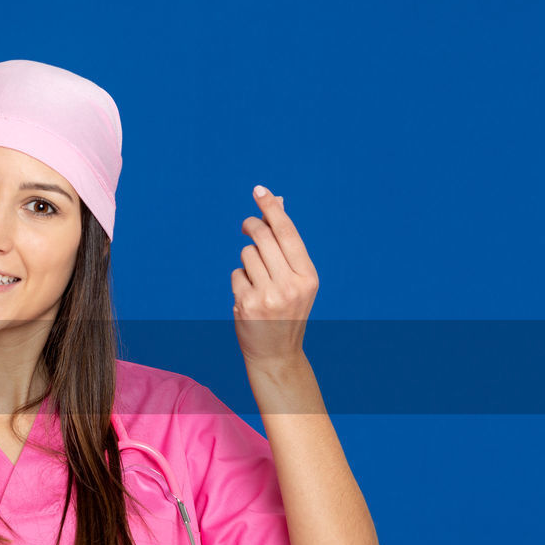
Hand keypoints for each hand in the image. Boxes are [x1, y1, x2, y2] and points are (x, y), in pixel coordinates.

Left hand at [231, 185, 318, 366]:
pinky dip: (240, 280)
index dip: (272, 209)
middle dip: (252, 225)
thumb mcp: (295, 278)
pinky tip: (248, 297)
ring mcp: (268, 296)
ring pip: (247, 254)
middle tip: (247, 225)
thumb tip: (278, 202)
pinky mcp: (246, 304)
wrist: (277, 353)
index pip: (287, 233)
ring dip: (248, 261)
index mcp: (308, 276)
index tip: (260, 191)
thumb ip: (286, 244)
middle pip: (263, 237)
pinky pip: (236, 274)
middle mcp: (291, 285)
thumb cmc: (286, 310)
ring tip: (257, 281)